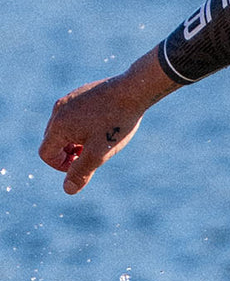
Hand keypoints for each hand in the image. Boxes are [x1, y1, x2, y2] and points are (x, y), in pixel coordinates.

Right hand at [38, 49, 176, 193]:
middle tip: (93, 153)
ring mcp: (68, 100)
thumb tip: (68, 190)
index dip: (61, 166)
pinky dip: (82, 127)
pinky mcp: (79, 94)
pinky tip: (103, 127)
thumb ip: (82, 172)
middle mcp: (58, 110)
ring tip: (99, 141)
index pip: (46, 154)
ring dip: (75, 141)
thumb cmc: (117, 123)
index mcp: (58, 125)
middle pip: (52, 141)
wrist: (133, 91)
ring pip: (63, 128)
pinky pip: (72, 116)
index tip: (83, 165)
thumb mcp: (99, 153)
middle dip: (69, 153)